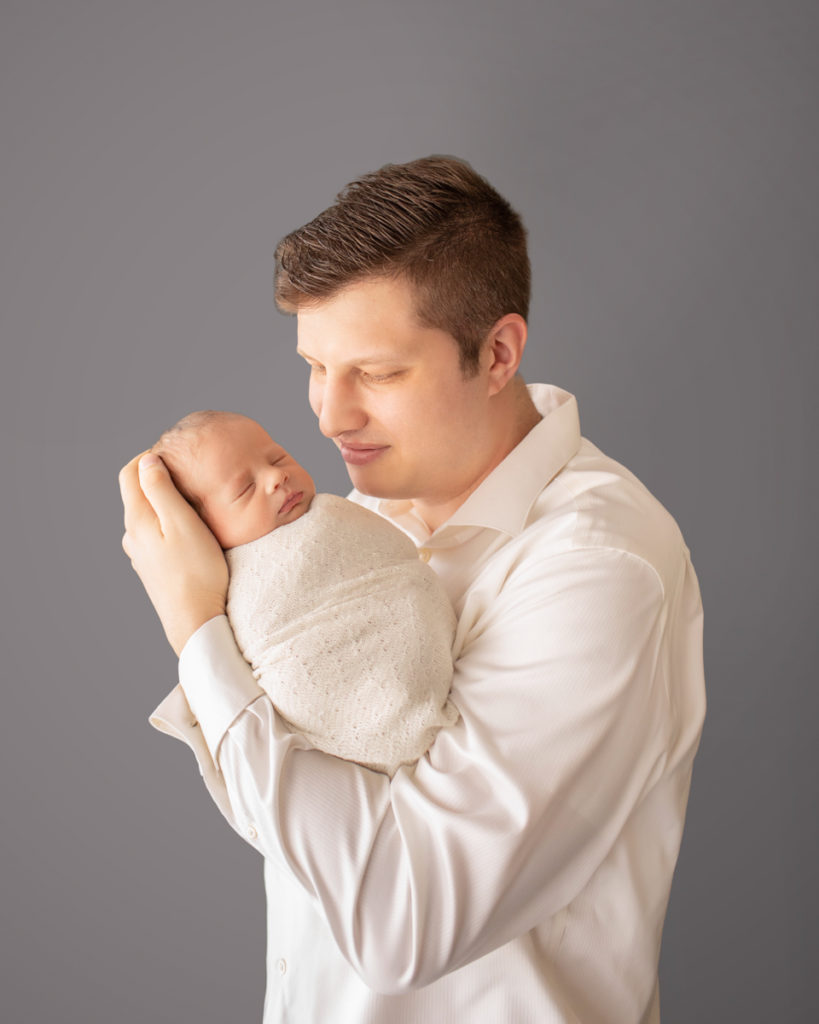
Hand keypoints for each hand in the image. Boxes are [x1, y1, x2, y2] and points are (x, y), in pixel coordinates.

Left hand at [119, 451, 228, 655]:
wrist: (196, 622)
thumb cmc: (197, 572)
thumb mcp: (183, 523)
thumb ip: (162, 490)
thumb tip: (147, 461)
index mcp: (137, 519)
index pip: (130, 473)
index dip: (149, 457)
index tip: (177, 454)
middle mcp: (132, 536)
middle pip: (138, 493)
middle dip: (159, 478)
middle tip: (190, 473)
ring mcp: (141, 555)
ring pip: (148, 516)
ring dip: (166, 503)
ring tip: (195, 502)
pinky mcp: (153, 569)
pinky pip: (156, 536)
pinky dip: (169, 524)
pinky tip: (191, 532)